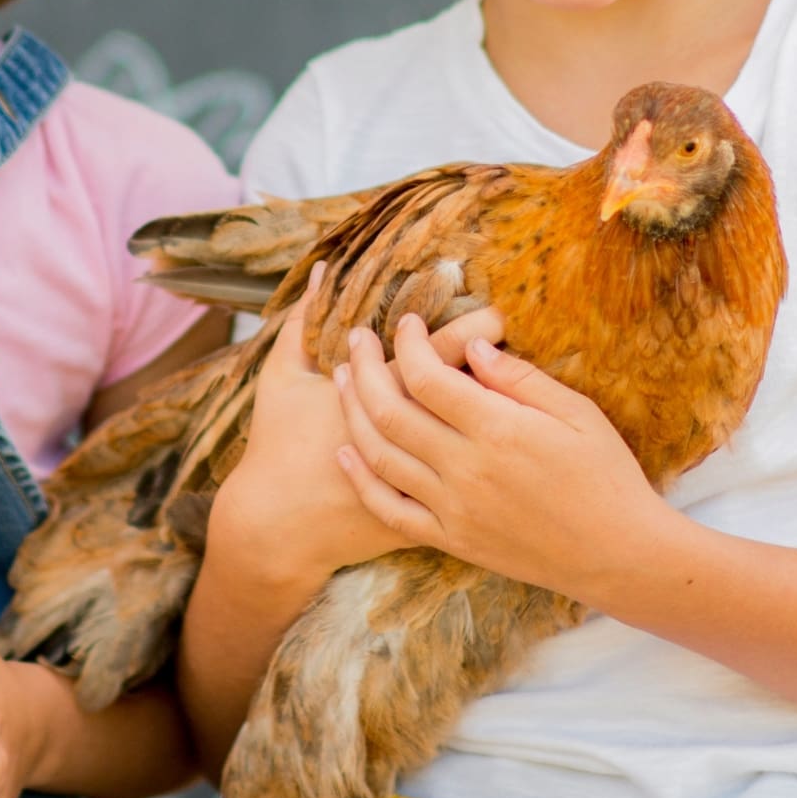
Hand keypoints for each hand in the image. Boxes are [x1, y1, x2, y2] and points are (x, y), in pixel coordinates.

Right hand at [222, 273, 507, 585]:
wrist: (274, 528)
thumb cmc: (276, 442)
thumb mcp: (281, 377)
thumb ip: (302, 322)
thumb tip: (322, 269)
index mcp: (378, 404)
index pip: (434, 360)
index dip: (467, 332)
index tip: (495, 312)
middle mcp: (409, 445)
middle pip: (463, 398)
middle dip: (492, 367)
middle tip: (521, 338)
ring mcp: (425, 489)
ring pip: (474, 446)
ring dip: (496, 415)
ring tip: (522, 384)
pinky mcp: (431, 523)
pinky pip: (474, 492)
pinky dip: (490, 469)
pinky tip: (505, 444)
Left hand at [333, 313, 668, 600]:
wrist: (620, 556)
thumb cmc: (606, 476)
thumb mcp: (576, 412)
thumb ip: (518, 378)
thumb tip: (470, 343)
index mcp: (499, 430)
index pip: (428, 376)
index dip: (408, 342)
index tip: (406, 321)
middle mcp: (467, 470)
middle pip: (391, 410)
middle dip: (366, 367)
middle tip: (357, 338)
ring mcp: (455, 509)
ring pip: (381, 455)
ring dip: (353, 412)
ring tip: (342, 378)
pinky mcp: (453, 540)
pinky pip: (391, 511)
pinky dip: (361, 480)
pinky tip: (344, 452)